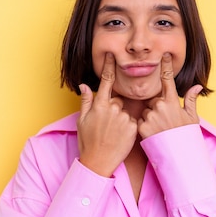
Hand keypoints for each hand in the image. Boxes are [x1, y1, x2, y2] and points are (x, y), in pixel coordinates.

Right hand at [77, 53, 137, 176]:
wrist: (98, 162)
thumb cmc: (88, 142)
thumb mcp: (81, 121)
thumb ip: (85, 101)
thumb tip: (84, 85)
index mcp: (99, 105)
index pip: (106, 80)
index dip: (109, 66)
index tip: (112, 54)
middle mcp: (112, 108)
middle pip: (117, 99)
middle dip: (113, 108)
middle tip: (106, 125)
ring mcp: (123, 117)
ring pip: (124, 111)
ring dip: (120, 119)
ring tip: (112, 133)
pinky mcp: (133, 126)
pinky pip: (132, 121)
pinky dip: (128, 127)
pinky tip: (120, 137)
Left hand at [138, 53, 202, 138]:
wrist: (178, 155)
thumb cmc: (186, 136)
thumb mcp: (192, 118)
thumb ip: (192, 100)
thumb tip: (197, 86)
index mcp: (172, 102)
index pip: (168, 79)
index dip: (166, 66)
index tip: (164, 55)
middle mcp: (160, 106)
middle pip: (153, 100)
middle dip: (157, 108)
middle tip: (166, 122)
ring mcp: (150, 116)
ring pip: (146, 111)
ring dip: (151, 118)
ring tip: (160, 129)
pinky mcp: (141, 126)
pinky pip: (140, 121)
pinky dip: (145, 126)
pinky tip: (154, 134)